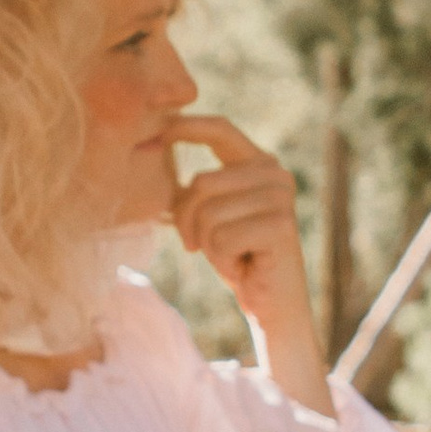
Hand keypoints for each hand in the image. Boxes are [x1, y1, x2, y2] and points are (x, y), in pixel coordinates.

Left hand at [169, 113, 329, 416]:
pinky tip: (242, 266)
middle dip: (188, 221)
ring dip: (207, 244)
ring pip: (208, 213)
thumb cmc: (237, 257)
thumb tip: (150, 152)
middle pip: (201, 183)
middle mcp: (275, 174)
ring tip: (231, 255)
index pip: (221, 130)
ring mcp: (280, 198)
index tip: (156, 132)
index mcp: (259, 163)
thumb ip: (194, 188)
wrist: (271, 305)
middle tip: (201, 246)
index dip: (187, 126)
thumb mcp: (210, 216)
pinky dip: (222, 261)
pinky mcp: (279, 226)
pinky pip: (221, 239)